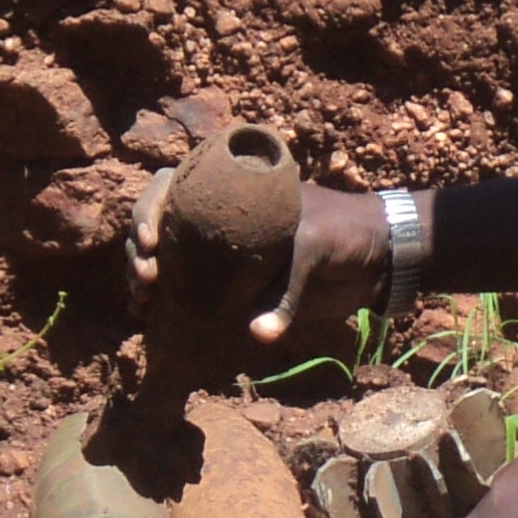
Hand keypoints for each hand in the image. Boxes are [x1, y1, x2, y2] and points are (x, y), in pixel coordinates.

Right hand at [130, 173, 389, 347]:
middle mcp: (221, 214)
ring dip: (143, 275)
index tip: (153, 240)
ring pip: (167, 255)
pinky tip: (144, 312)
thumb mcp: (314, 248)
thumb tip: (257, 333)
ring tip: (140, 300)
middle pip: (159, 220)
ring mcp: (224, 249)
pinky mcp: (234, 283)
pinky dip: (162, 299)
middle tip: (146, 278)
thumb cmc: (345, 232)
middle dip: (140, 247)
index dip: (150, 208)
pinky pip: (189, 288)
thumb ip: (285, 291)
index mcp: (235, 187)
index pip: (173, 184)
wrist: (377, 258)